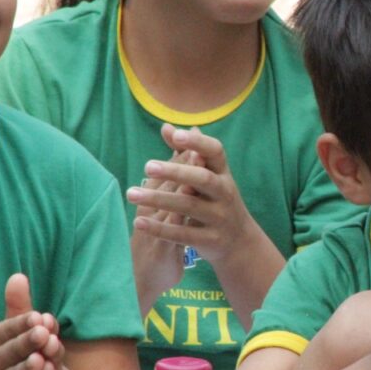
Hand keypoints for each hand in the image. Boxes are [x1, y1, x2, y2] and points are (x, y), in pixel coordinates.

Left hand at [126, 124, 259, 264]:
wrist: (239, 241)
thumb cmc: (216, 200)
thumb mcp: (208, 176)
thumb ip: (186, 152)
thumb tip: (166, 127)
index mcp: (223, 174)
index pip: (215, 152)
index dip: (198, 142)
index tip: (177, 136)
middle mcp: (225, 193)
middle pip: (202, 179)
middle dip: (176, 172)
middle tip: (147, 166)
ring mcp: (219, 217)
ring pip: (189, 207)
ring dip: (159, 200)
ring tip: (131, 194)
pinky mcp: (211, 239)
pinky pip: (184, 234)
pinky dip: (161, 229)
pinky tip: (139, 221)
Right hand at [127, 145, 200, 312]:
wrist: (141, 289)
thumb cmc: (155, 256)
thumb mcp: (162, 228)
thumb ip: (169, 207)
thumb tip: (176, 188)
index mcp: (153, 208)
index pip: (167, 178)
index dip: (179, 158)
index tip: (191, 137)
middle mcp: (152, 214)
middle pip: (168, 183)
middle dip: (181, 161)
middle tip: (193, 138)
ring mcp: (155, 230)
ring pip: (168, 199)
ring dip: (180, 178)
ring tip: (193, 159)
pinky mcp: (160, 248)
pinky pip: (169, 225)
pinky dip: (180, 206)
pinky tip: (190, 196)